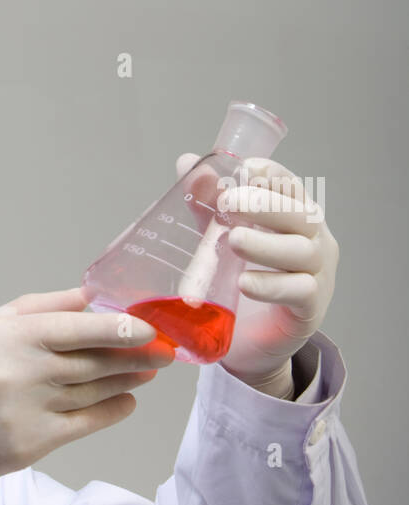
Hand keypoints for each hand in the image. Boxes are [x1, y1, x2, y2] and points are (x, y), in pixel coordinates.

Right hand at [0, 288, 173, 485]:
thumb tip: (86, 297)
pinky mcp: (30, 445)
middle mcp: (20, 372)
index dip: (120, 328)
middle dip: (134, 353)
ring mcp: (27, 411)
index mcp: (7, 335)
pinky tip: (126, 400)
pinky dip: (111, 411)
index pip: (78, 328)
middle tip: (162, 348)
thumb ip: (36, 308)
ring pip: (94, 391)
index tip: (148, 326)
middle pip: (93, 360)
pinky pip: (85, 425)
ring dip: (127, 379)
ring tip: (148, 369)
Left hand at [175, 153, 338, 393]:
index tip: (245, 167)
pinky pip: (298, 292)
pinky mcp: (311, 308)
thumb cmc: (245, 276)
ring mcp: (318, 274)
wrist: (253, 341)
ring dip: (266, 244)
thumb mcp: (222, 236)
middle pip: (299, 214)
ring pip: (300, 252)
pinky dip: (270, 285)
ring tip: (234, 241)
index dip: (272, 174)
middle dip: (265, 205)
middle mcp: (314, 239)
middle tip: (229, 202)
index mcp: (295, 214)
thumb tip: (186, 163)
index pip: (291, 186)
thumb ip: (208, 203)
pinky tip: (244, 283)